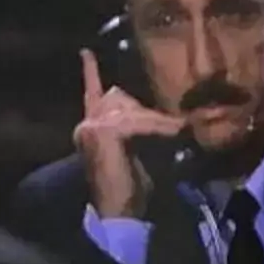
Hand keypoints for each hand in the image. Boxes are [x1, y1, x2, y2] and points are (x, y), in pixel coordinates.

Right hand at [75, 48, 181, 221]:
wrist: (116, 212)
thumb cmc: (127, 188)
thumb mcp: (130, 150)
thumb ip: (132, 127)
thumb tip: (156, 113)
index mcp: (89, 127)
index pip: (90, 92)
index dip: (90, 71)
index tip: (86, 51)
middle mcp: (87, 123)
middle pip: (119, 97)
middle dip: (146, 112)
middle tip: (171, 127)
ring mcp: (92, 126)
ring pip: (132, 110)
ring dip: (157, 123)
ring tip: (177, 132)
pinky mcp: (104, 132)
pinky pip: (138, 121)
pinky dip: (158, 127)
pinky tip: (173, 132)